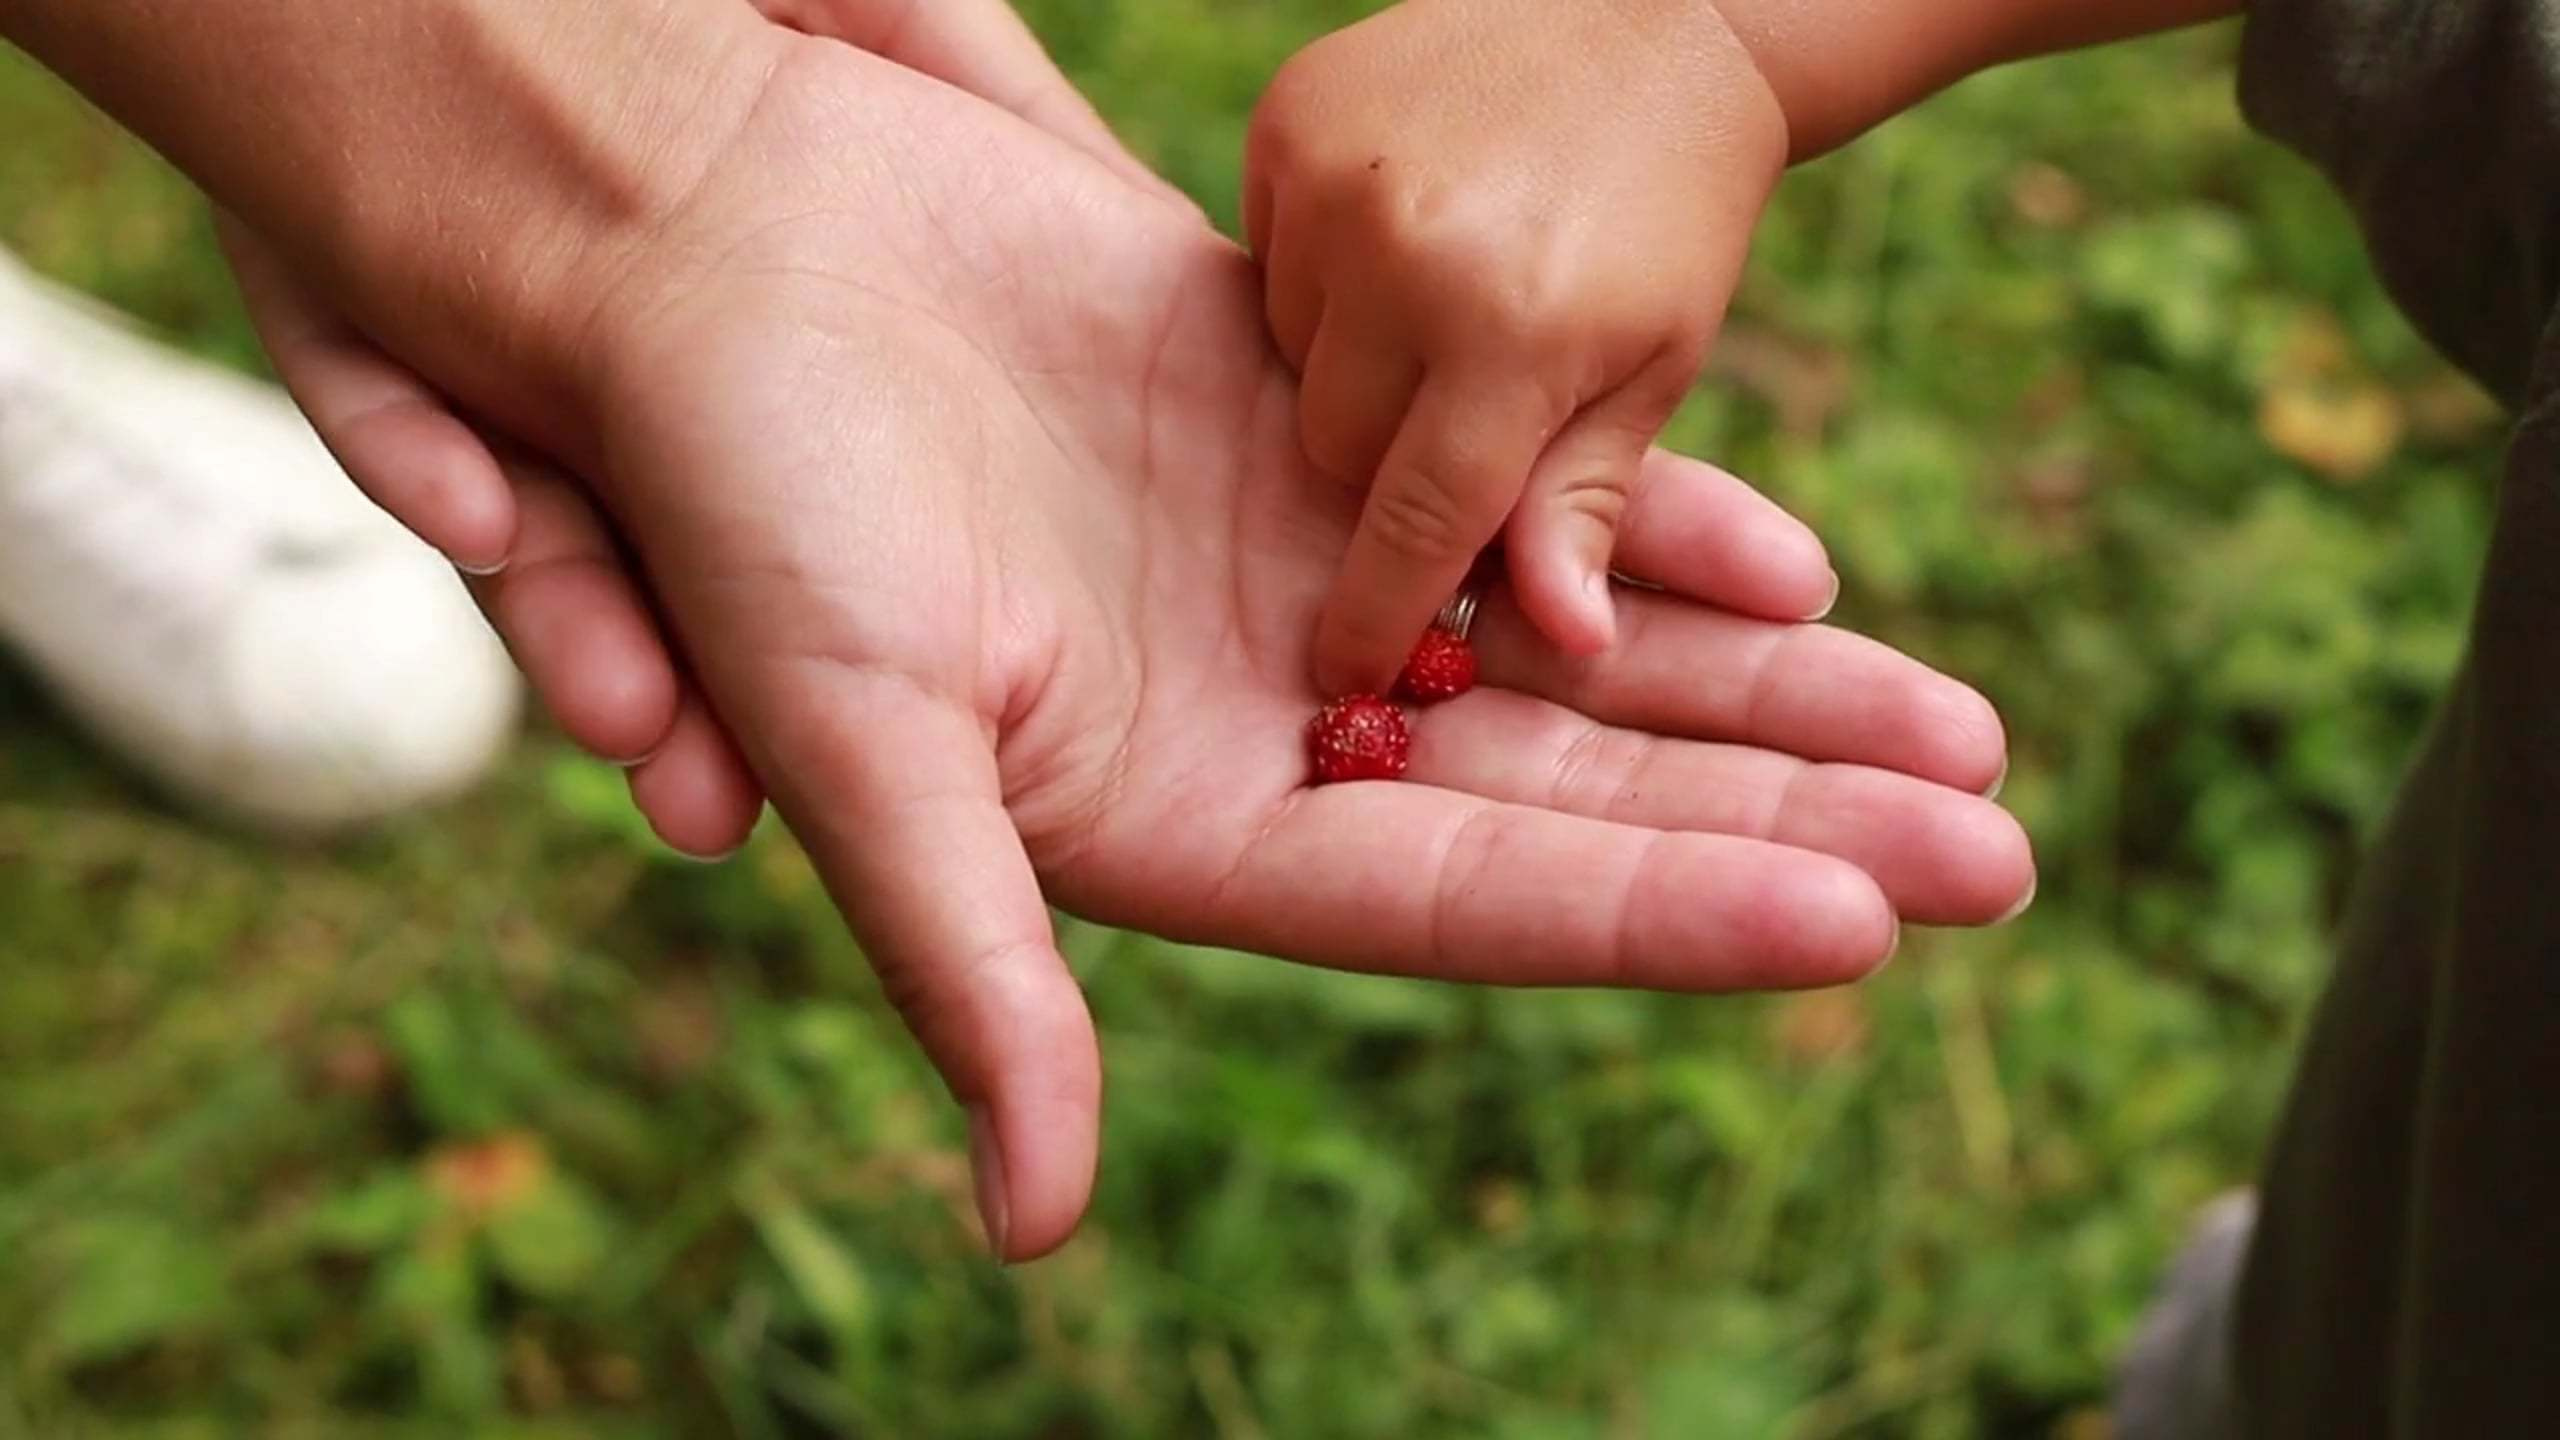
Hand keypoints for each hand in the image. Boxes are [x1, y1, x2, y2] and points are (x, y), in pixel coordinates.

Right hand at [237, 34, 2028, 1259]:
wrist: (712, 245)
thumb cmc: (744, 494)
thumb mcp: (856, 740)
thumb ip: (972, 967)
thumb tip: (1032, 1223)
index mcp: (1181, 820)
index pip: (1464, 901)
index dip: (1658, 912)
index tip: (1860, 925)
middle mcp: (1267, 718)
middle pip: (1566, 796)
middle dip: (1777, 813)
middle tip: (1997, 848)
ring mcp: (1304, 575)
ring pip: (1576, 654)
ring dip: (1766, 689)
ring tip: (1965, 728)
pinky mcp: (1317, 435)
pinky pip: (1520, 490)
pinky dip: (1649, 522)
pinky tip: (1796, 557)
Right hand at [1244, 0, 1790, 691]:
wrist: (1651, 13)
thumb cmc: (1668, 217)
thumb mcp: (1653, 364)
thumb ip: (1587, 503)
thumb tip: (1566, 644)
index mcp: (1516, 334)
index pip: (1416, 522)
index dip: (1376, 611)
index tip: (1342, 673)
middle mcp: (1408, 256)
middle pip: (1336, 448)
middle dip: (1386, 456)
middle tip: (1457, 404)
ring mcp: (1333, 177)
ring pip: (1292, 357)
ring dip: (1350, 359)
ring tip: (1436, 300)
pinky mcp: (1288, 118)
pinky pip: (1267, 257)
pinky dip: (1320, 270)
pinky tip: (1396, 235)